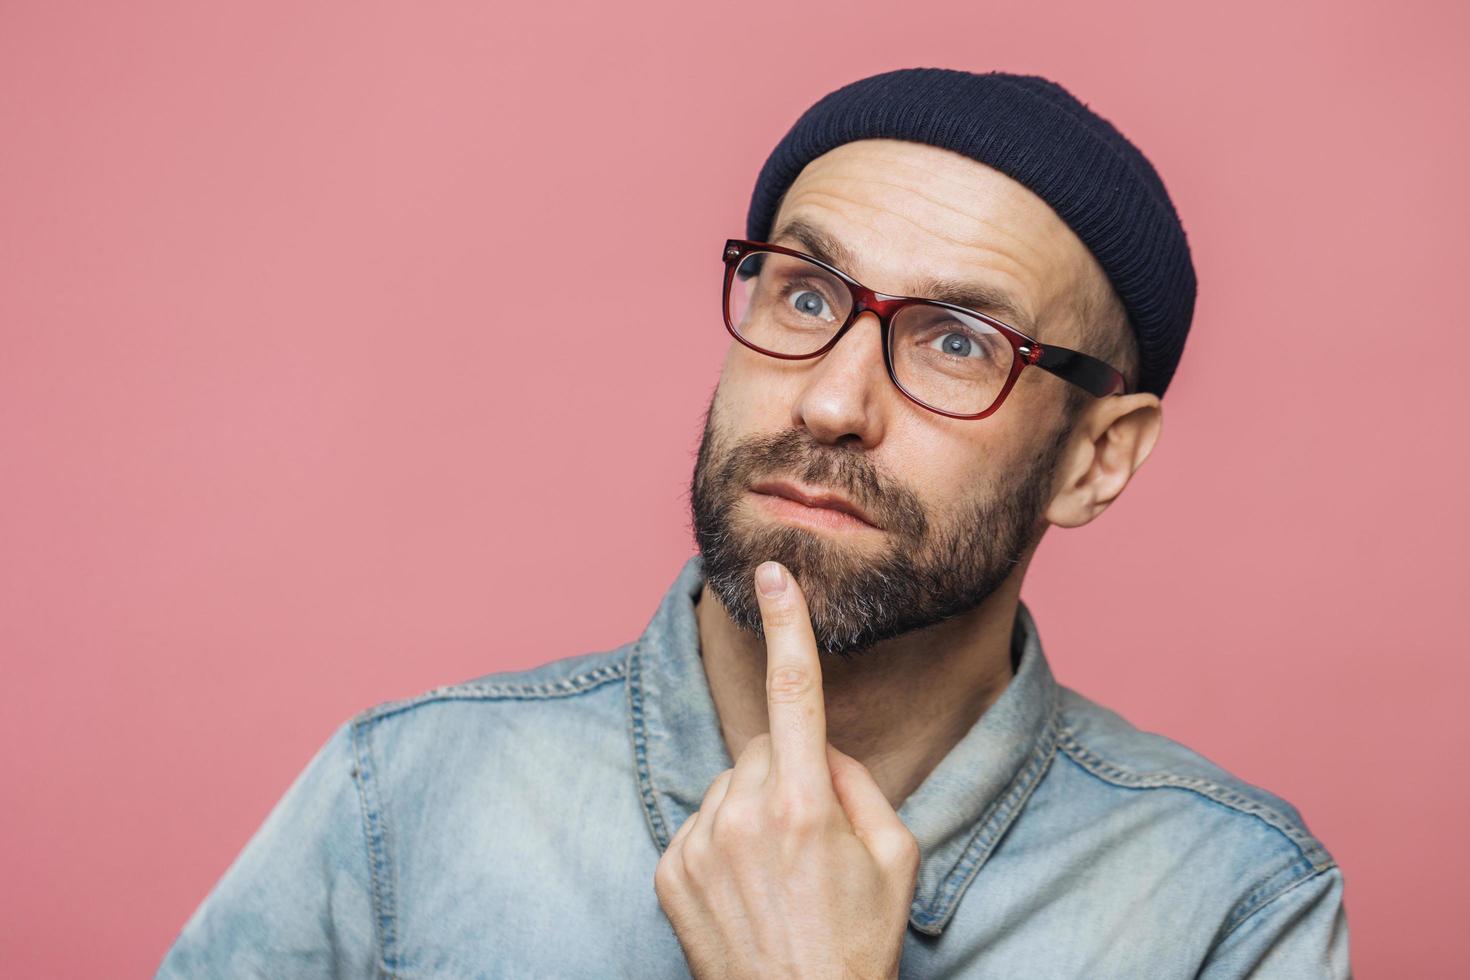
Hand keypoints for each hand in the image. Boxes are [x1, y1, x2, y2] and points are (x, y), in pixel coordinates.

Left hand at [653, 560, 920, 979]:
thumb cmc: (856, 942)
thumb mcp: (896, 858)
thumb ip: (858, 784)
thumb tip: (820, 751)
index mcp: (802, 805)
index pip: (795, 693)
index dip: (788, 626)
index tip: (775, 575)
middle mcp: (741, 815)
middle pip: (763, 749)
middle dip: (788, 773)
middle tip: (812, 840)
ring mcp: (698, 844)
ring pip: (729, 785)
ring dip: (751, 809)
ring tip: (777, 874)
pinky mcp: (669, 871)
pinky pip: (699, 825)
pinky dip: (721, 842)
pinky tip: (744, 889)